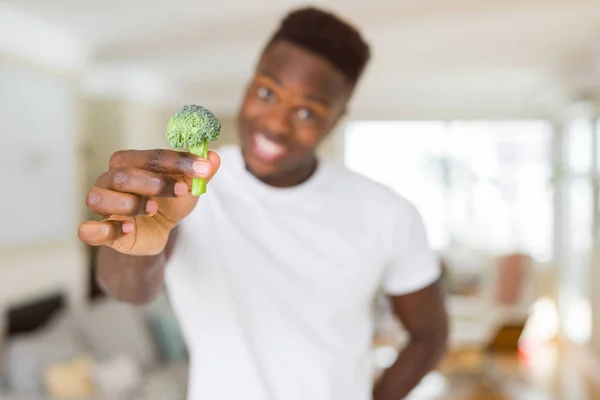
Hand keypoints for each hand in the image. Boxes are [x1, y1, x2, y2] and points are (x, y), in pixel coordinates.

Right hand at [78, 149, 219, 255]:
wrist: (157, 233)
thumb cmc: (168, 203)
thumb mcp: (188, 189)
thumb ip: (201, 173)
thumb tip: (214, 156)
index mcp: (131, 163)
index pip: (151, 157)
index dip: (178, 162)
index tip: (203, 169)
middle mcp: (110, 180)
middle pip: (122, 174)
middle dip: (155, 183)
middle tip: (181, 191)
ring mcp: (103, 206)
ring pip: (98, 197)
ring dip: (128, 203)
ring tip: (152, 209)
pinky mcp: (100, 232)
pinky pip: (88, 230)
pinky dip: (103, 230)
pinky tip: (127, 229)